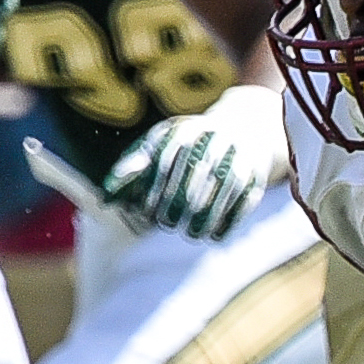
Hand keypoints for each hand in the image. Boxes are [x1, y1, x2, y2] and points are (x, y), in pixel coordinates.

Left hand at [103, 83, 286, 240]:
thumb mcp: (160, 146)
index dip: (153, 193)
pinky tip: (215, 235)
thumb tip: (106, 197)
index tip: (147, 211)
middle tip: (168, 221)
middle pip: (190, 184)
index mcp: (184, 132)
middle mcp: (214, 142)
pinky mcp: (257, 177)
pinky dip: (226, 225)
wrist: (246, 128)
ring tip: (191, 233)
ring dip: (202, 222)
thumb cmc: (190, 144)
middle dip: (177, 208)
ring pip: (217, 198)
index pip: (164, 166)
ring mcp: (239, 159)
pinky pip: (240, 207)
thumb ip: (132, 168)